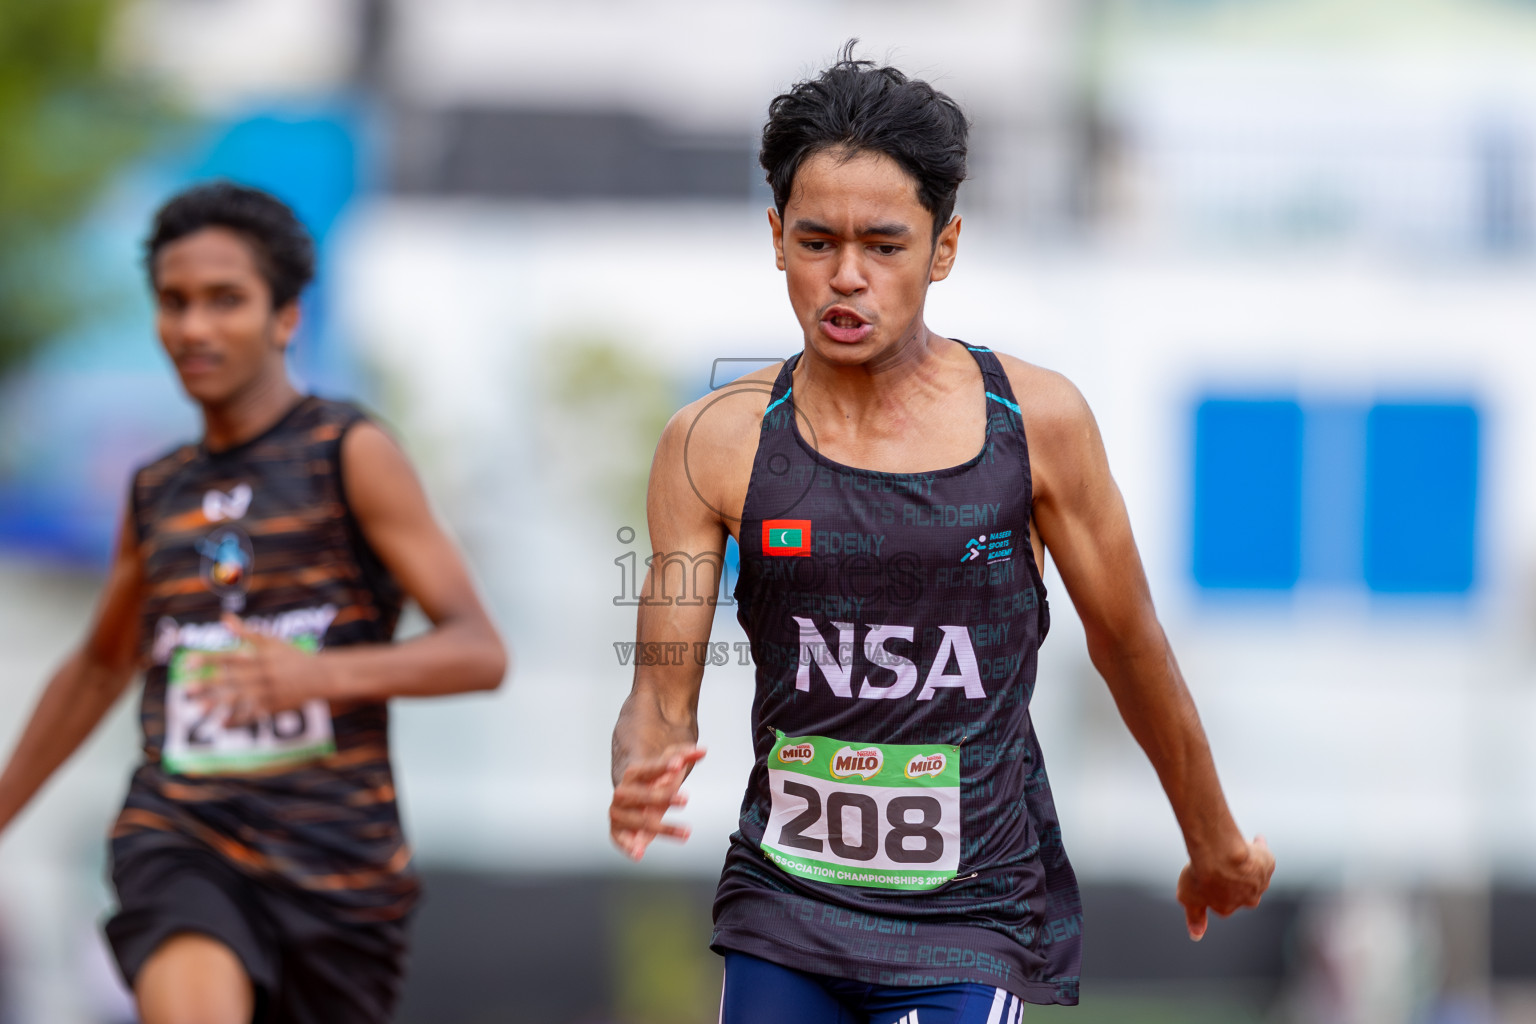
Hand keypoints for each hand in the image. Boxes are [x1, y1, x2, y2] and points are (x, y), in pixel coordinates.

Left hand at [183, 615, 330, 725]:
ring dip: (217, 705)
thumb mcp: (273, 641)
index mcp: (261, 656)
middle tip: (185, 689)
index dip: (209, 660)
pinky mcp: (274, 707)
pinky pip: (252, 715)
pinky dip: (237, 721)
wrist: (322, 676)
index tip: (188, 663)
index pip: (230, 657)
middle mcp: (263, 674)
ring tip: (197, 709)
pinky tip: (219, 724)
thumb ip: (247, 632)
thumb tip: (225, 617)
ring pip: (239, 699)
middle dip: (208, 685)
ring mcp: (269, 692)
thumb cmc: (293, 656)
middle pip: (232, 680)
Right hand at [609, 745, 706, 860]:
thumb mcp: (669, 766)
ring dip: (664, 827)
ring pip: (641, 821)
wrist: (633, 799)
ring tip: (687, 832)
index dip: (662, 767)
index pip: (648, 769)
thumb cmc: (653, 781)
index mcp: (633, 773)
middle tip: (686, 798)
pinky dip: (628, 847)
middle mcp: (622, 793)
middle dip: (664, 797)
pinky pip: (620, 840)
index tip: (677, 765)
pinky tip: (639, 853)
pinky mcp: (617, 832)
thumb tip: (702, 750)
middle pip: (644, 796)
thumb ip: (685, 755)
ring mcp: (618, 813)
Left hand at [1176, 835, 1274, 940]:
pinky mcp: (1268, 864)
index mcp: (1227, 908)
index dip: (1214, 888)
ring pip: (1255, 874)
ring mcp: (1260, 882)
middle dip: (1236, 880)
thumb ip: (1194, 916)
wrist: (1220, 855)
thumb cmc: (1201, 875)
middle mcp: (1248, 899)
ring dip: (1249, 865)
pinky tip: (1256, 840)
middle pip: (1243, 890)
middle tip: (1226, 866)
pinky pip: (1265, 857)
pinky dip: (1261, 850)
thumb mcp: (1188, 898)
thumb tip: (1196, 935)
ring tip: (1241, 848)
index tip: (1211, 878)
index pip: (1222, 901)